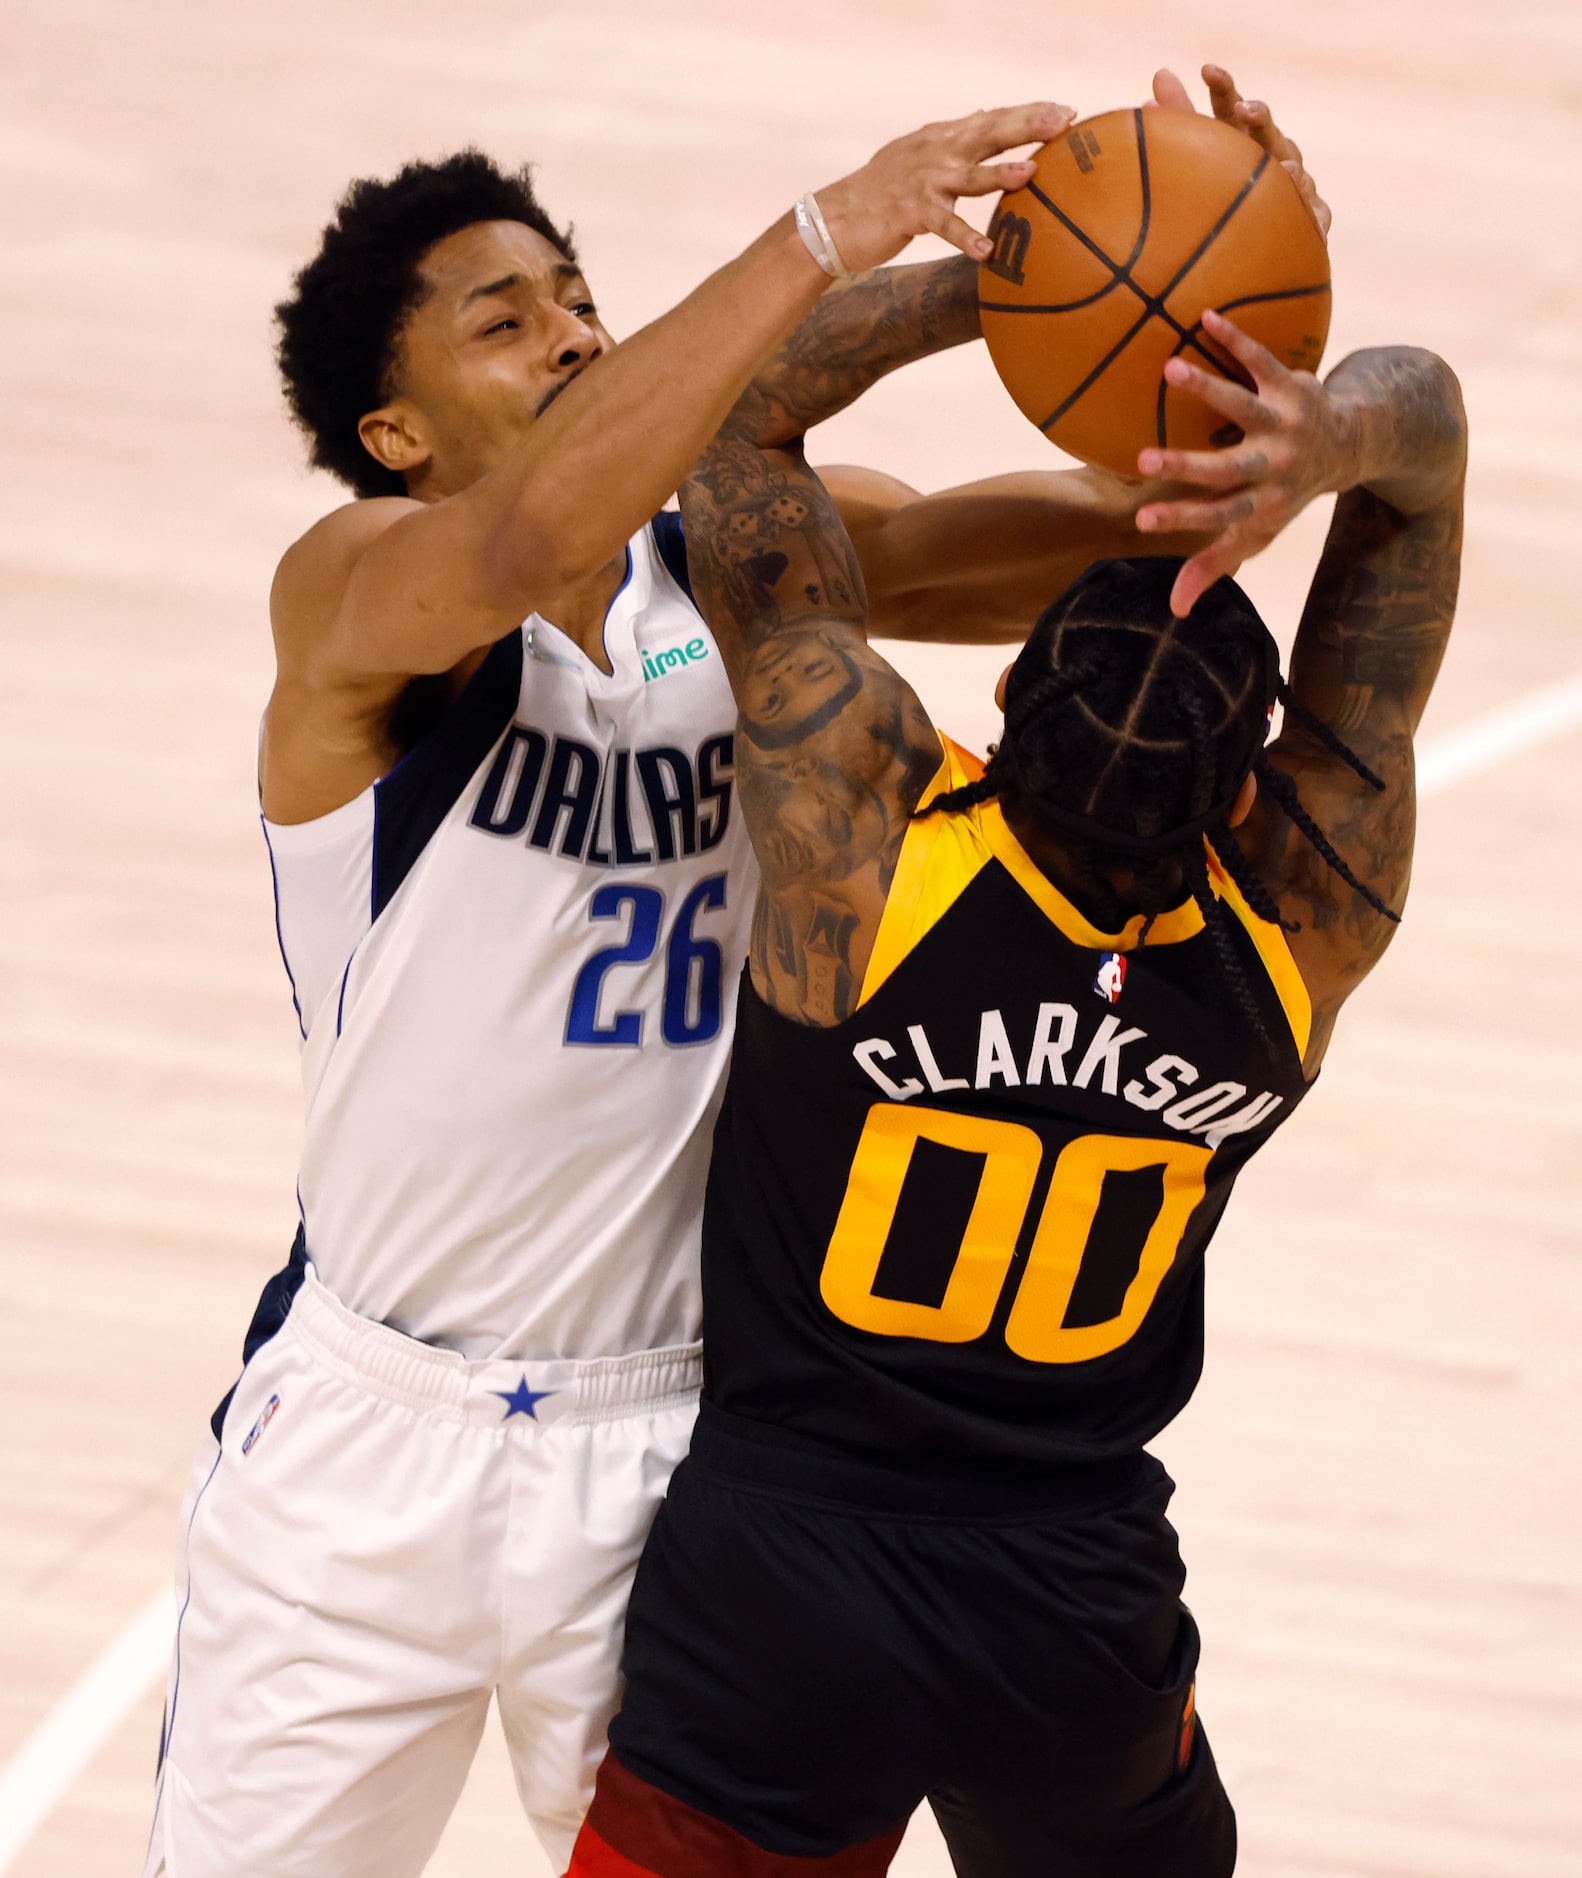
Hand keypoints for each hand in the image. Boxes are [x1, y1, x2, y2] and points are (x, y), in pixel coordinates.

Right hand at [816, 103, 1075, 270]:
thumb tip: (984, 115)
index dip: (1028, 113)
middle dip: (1027, 126)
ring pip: (968, 176)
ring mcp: (921, 182)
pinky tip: (985, 252)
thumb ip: (953, 139)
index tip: (1067, 112)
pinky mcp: (908, 213)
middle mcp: (935, 152)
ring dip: (1000, 174)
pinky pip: (942, 226)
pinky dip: (964, 238)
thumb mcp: (918, 156)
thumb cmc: (880, 194)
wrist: (832, 219)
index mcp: (940, 138)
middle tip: (1063, 122)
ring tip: (1031, 172)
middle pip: (987, 133)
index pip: (992, 118)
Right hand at [1133, 309, 1357, 615]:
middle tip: (1143, 459)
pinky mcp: (1292, 384)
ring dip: (1207, 387)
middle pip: (1228, 468)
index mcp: (1263, 503)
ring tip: (1168, 367)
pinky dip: (1236, 339)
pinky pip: (1262, 359)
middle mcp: (1276, 465)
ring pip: (1243, 405)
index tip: (1141, 520)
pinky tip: (1205, 318)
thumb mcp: (1258, 534)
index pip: (1218, 516)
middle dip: (1186, 465)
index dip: (1181, 518)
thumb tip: (1174, 610)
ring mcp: (1285, 422)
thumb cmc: (1287, 494)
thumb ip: (1215, 564)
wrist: (1355, 445)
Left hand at [1149, 63, 1329, 238]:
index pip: (1231, 109)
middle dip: (1258, 117)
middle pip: (1266, 130)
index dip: (1222, 88)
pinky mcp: (1312, 215)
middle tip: (1245, 109)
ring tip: (1282, 165)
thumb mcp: (1204, 151)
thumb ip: (1181, 115)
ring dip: (1286, 162)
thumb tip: (1161, 74)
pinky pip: (1311, 207)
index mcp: (1242, 138)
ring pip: (1292, 165)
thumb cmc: (1230, 188)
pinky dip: (1302, 198)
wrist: (1257, 239)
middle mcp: (1272, 153)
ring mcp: (1295, 182)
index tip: (1207, 70)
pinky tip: (1291, 189)